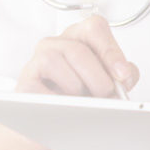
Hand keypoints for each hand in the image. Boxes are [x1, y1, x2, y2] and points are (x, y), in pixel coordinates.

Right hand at [12, 14, 136, 97]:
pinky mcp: (25, 81)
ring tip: (84, 103)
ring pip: (58, 64)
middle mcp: (56, 43)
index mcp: (79, 37)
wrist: (52, 121)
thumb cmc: (82, 96)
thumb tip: (124, 79)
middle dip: (98, 79)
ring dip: (77, 89)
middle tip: (106, 97)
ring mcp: (38, 59)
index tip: (122, 75)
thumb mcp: (106, 82)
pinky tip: (68, 108)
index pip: (94, 28)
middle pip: (79, 51)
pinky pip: (42, 87)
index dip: (110, 51)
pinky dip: (59, 100)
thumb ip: (121, 77)